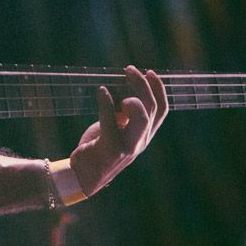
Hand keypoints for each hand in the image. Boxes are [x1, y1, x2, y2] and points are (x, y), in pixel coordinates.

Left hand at [69, 66, 167, 196]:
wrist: (83, 175)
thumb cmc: (99, 147)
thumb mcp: (116, 127)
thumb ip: (123, 112)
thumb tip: (121, 87)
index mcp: (144, 135)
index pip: (161, 110)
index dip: (159, 89)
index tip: (149, 71)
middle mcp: (140, 141)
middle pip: (152, 109)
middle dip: (143, 85)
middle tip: (129, 69)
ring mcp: (128, 147)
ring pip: (142, 117)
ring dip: (133, 96)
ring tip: (116, 85)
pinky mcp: (111, 149)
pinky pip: (111, 123)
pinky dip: (106, 104)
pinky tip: (101, 91)